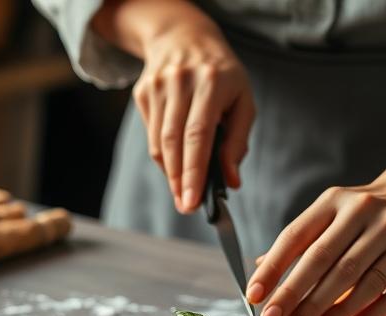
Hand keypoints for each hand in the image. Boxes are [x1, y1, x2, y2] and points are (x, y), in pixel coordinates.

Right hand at [93, 0, 253, 212]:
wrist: (184, 38)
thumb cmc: (222, 75)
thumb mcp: (243, 100)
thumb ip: (238, 140)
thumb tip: (230, 180)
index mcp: (211, 82)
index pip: (198, 135)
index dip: (194, 171)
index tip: (193, 201)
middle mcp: (181, 82)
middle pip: (173, 142)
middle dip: (179, 180)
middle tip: (187, 207)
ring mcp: (157, 87)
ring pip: (158, 143)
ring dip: (170, 173)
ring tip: (183, 192)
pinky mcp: (143, 93)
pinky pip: (151, 135)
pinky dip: (163, 157)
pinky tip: (175, 165)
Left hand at [248, 184, 385, 315]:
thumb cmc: (364, 215)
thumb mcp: (329, 213)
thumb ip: (297, 241)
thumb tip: (260, 269)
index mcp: (335, 201)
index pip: (296, 236)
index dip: (273, 269)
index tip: (254, 296)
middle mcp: (368, 214)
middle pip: (325, 261)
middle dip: (296, 296)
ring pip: (360, 280)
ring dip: (331, 308)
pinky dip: (370, 313)